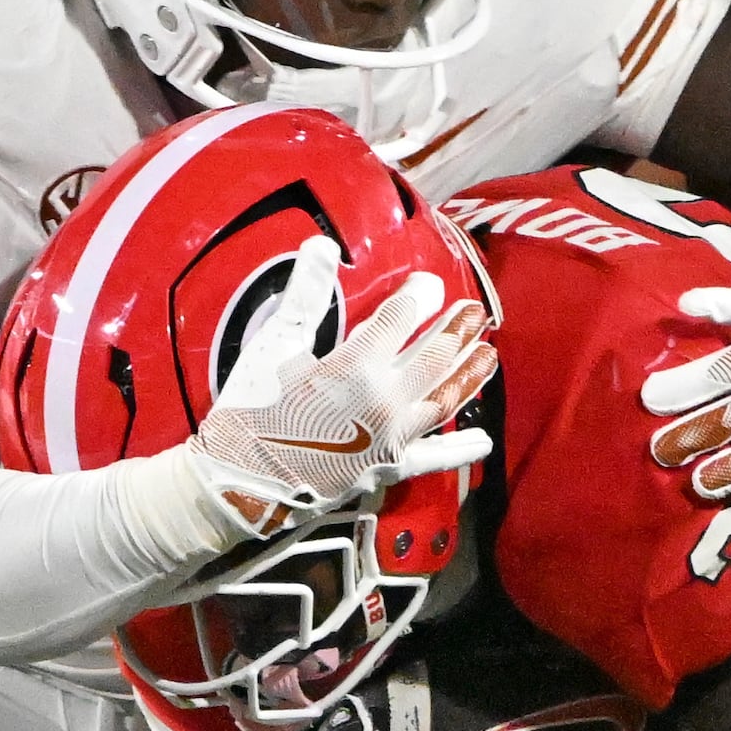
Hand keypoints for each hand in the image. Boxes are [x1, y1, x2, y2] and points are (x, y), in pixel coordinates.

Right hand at [189, 238, 496, 542]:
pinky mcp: (389, 470)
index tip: (429, 284)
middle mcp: (385, 401)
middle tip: (475, 311)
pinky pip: (435, 458)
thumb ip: (304, 294)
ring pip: (445, 398)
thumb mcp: (273, 347)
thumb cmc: (250, 412)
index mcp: (356, 365)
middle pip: (434, 355)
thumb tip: (322, 244)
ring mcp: (392, 438)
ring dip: (470, 374)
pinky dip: (461, 449)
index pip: (402, 317)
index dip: (420, 295)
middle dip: (457, 329)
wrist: (241, 486)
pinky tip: (484, 440)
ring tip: (490, 353)